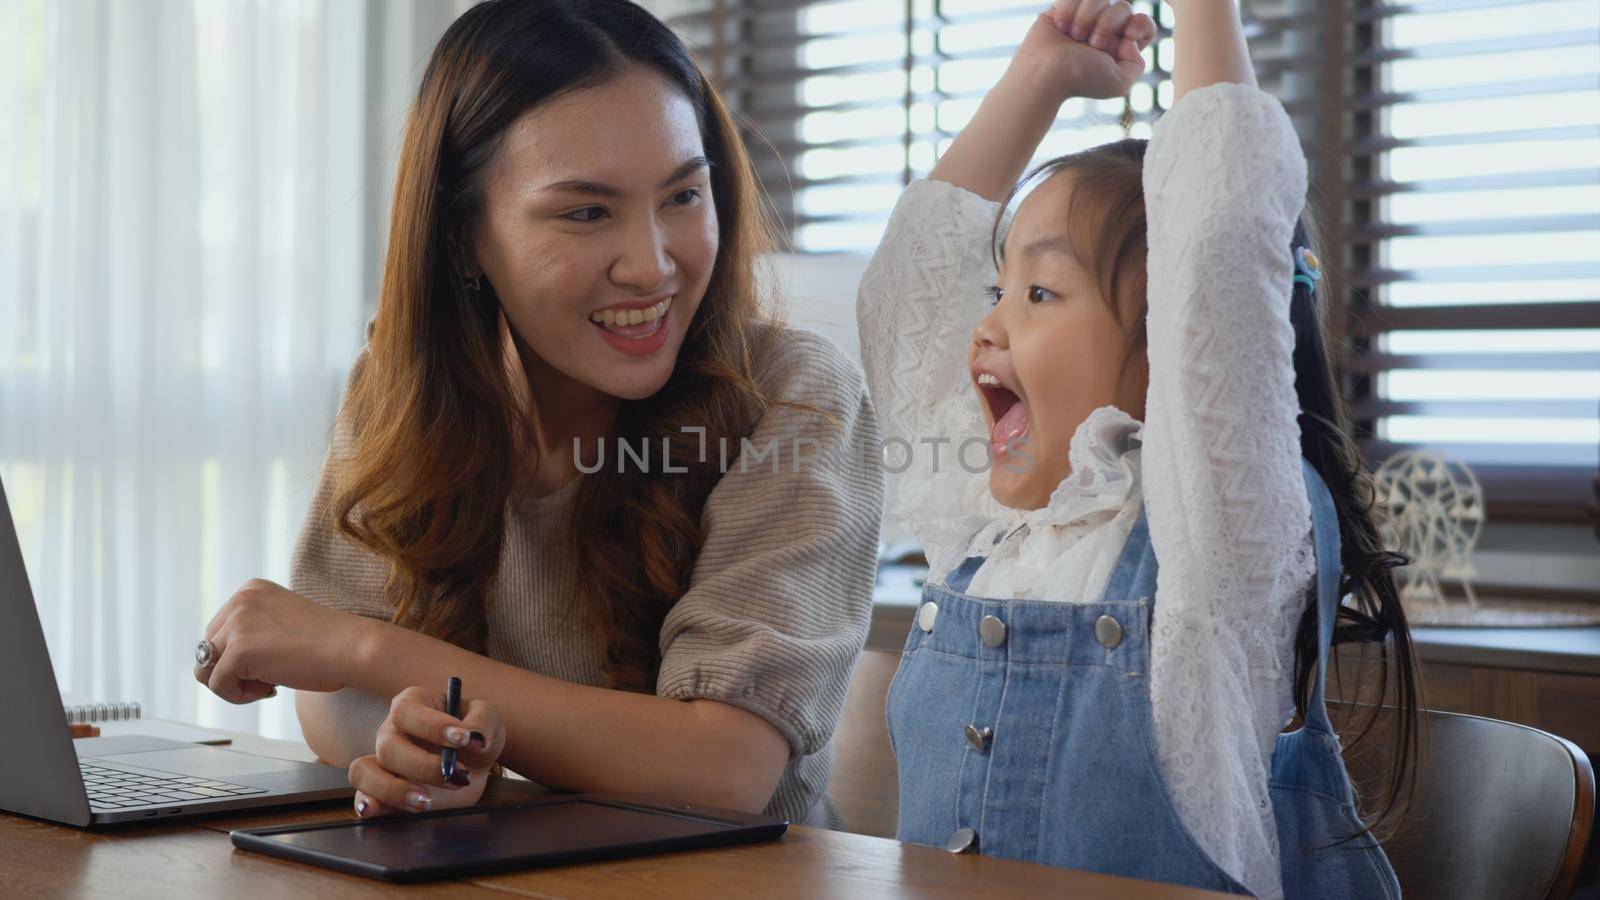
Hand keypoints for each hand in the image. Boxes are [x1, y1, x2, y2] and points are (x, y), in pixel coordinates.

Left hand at [195, 578, 368, 701]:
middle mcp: (240, 600)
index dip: (240, 656)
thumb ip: (252, 631)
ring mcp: (238, 623)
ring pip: (205, 668)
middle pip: (207, 649)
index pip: (219, 630)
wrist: (352, 648)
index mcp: (251, 590)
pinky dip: (238, 697)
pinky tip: (270, 690)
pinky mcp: (239, 650)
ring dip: (234, 684)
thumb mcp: (281, 625)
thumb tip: (212, 662)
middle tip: (270, 678)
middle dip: (233, 670)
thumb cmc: (328, 644)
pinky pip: (217, 685)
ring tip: (267, 685)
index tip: (273, 661)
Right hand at [348, 685, 505, 816]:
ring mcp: (381, 762)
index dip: (432, 725)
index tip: (462, 738)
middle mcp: (391, 731)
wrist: (473, 765)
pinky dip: (365, 803)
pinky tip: (373, 811)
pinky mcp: (381, 790)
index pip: (408, 710)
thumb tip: (473, 737)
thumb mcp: (488, 721)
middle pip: (389, 746)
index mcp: (414, 705)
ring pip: (365, 771)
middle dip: (424, 765)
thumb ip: (483, 723)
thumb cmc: (474, 736)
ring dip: (392, 789)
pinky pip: (361, 795)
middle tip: (457, 776)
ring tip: (425, 801)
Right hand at [1012, 1, 1157, 100]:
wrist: (1046, 72)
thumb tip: (1129, 39)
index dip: (1141, 24)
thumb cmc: (1080, 79)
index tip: (1129, 34)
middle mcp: (1104, 32)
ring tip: (1074, 36)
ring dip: (1088, 17)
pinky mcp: (1064, 8)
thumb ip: (1137, 63)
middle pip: (1124, 7)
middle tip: (1092, 45)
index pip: (1144, 24)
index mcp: (1120, 49)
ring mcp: (1084, 19)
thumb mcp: (1120, 83)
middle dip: (1108, 25)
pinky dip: (1069, 9)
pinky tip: (1061, 26)